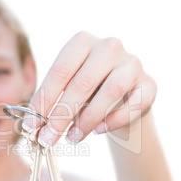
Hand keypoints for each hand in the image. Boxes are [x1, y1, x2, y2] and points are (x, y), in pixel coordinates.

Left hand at [22, 31, 156, 146]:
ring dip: (88, 119)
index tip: (31, 126)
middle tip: (48, 139)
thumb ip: (51, 102)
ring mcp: (132, 62)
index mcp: (81, 42)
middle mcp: (108, 46)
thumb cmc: (85, 92)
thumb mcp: (65, 90)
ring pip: (111, 91)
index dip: (43, 101)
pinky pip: (136, 103)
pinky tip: (100, 131)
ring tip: (72, 138)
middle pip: (82, 82)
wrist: (120, 98)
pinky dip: (116, 120)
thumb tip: (34, 126)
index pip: (59, 71)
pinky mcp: (150, 83)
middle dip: (61, 116)